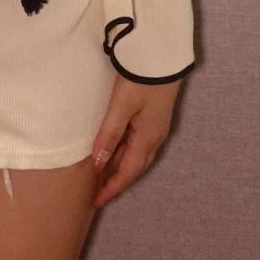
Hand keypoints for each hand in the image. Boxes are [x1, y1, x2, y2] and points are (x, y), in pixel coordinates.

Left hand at [90, 75, 182, 209]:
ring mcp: (156, 128)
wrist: (163, 57)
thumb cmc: (141, 79)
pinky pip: (139, 145)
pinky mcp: (154, 118)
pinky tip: (115, 151)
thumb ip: (109, 135)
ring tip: (102, 176)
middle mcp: (155, 138)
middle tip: (98, 194)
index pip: (128, 173)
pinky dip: (125, 155)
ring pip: (137, 157)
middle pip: (134, 168)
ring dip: (121, 169)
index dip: (112, 189)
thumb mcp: (122, 107)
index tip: (96, 202)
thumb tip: (98, 164)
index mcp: (148, 139)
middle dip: (117, 182)